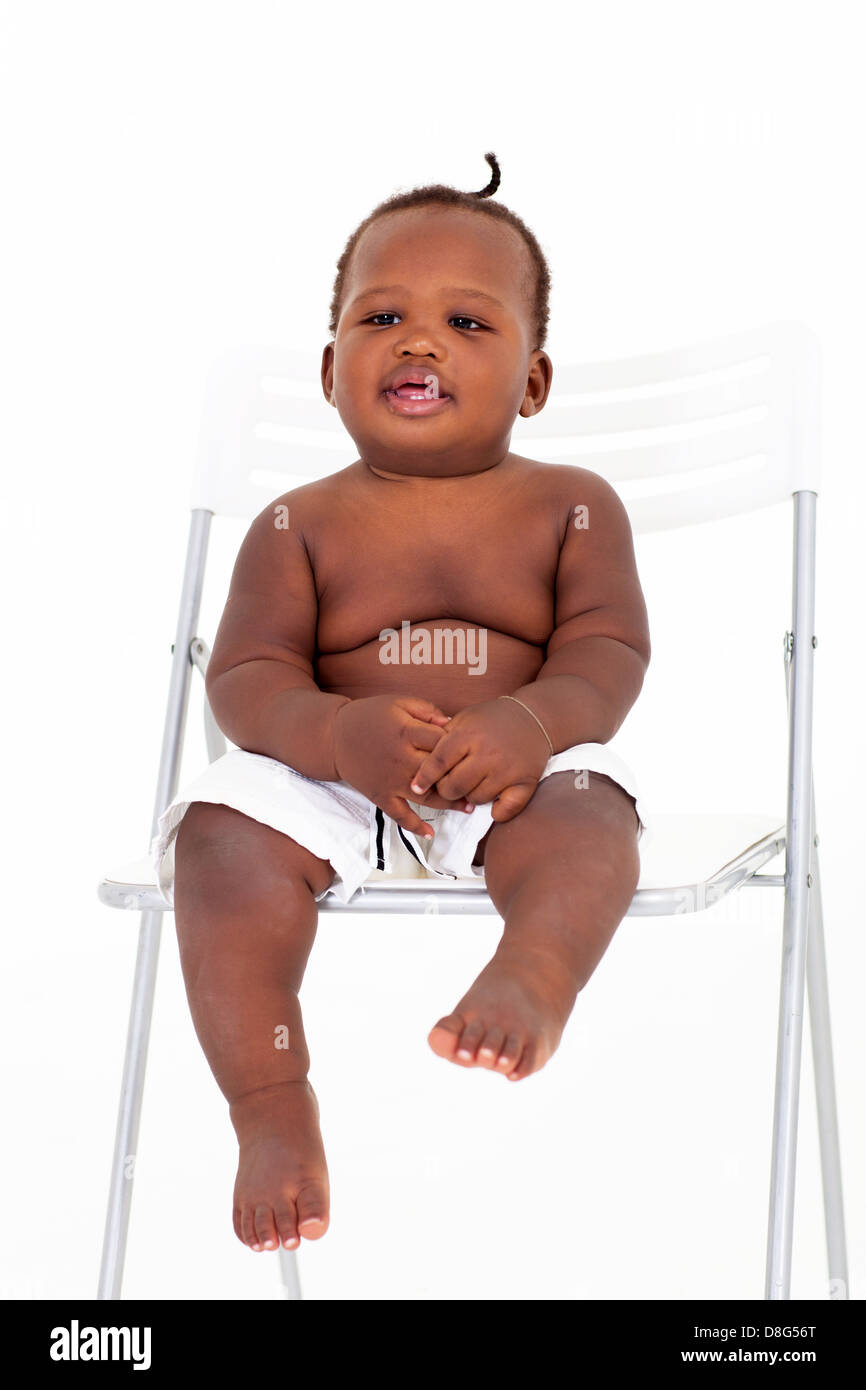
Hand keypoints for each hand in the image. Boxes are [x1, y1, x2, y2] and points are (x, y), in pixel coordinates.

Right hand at [332, 695, 473, 838]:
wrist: (334, 736)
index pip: (442, 742)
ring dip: (449, 804)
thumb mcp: (398, 702)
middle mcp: (401, 759)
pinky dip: (414, 826)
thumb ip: (427, 710)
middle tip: (481, 783)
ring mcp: (391, 781)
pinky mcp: (380, 796)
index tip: (472, 750)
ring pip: (426, 796)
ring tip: (468, 807)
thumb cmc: (370, 716)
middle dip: (461, 778)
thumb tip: (451, 723)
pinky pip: (399, 814)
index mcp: (407, 733)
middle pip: (439, 773)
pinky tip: (430, 833)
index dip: (460, 746)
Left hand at [408, 697, 550, 823]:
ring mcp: (507, 770)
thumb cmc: (493, 719)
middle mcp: (488, 754)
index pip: (438, 762)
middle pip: (453, 786)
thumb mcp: (464, 718)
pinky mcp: (525, 782)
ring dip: (470, 797)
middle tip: (450, 784)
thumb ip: (442, 738)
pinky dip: (497, 811)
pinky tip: (493, 803)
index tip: (416, 787)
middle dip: (446, 789)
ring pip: (475, 799)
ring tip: (474, 784)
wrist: (534, 717)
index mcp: (469, 735)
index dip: (424, 778)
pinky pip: (505, 809)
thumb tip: (419, 762)